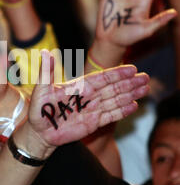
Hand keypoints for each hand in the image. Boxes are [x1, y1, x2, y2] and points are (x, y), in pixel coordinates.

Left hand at [27, 51, 149, 146]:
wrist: (40, 132)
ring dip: (130, 95)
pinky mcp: (93, 123)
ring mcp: (92, 109)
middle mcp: (89, 96)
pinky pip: (110, 116)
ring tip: (145, 90)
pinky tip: (134, 106)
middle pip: (112, 88)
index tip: (132, 69)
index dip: (116, 73)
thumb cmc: (39, 110)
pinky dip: (122, 111)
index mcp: (79, 86)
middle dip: (129, 83)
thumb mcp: (40, 91)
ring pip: (114, 100)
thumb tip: (46, 52)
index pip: (101, 78)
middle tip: (146, 77)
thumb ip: (46, 73)